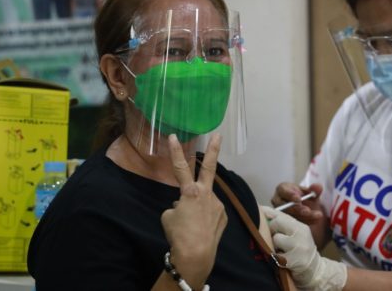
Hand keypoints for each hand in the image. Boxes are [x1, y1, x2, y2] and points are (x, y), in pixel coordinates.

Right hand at [160, 134, 226, 289]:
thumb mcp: (168, 217)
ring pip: (204, 202)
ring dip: (197, 209)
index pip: (180, 167)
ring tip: (191, 226)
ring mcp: (217, 205)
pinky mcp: (223, 217)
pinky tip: (200, 230)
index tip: (173, 136)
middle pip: (210, 168)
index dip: (176, 151)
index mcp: (190, 192)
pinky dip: (203, 219)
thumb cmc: (178, 235)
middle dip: (213, 150)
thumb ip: (177, 205)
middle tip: (218, 135)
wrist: (196, 255)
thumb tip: (184, 205)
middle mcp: (207, 195)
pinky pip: (210, 214)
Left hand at [262, 206, 346, 290]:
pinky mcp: (292, 260)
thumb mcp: (296, 235)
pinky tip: (281, 260)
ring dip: (274, 245)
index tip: (259, 211)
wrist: (314, 271)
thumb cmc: (300, 252)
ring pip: (276, 238)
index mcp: (301, 227)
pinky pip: (275, 254)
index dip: (267, 213)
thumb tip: (263, 212)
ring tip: (280, 251)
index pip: (281, 214)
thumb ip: (283, 225)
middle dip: (271, 229)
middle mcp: (301, 234)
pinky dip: (275, 257)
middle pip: (277, 222)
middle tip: (274, 238)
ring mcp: (298, 247)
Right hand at [271, 182, 324, 224]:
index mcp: (282, 189)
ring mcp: (280, 213)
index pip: (283, 191)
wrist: (304, 206)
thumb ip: (314, 189)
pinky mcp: (285, 222)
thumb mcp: (310, 191)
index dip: (290, 195)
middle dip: (297, 209)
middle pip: (285, 206)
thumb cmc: (303, 196)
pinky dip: (305, 222)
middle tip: (308, 211)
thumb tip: (318, 187)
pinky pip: (293, 224)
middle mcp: (278, 201)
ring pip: (289, 216)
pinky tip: (314, 220)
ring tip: (317, 216)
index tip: (299, 199)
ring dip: (303, 217)